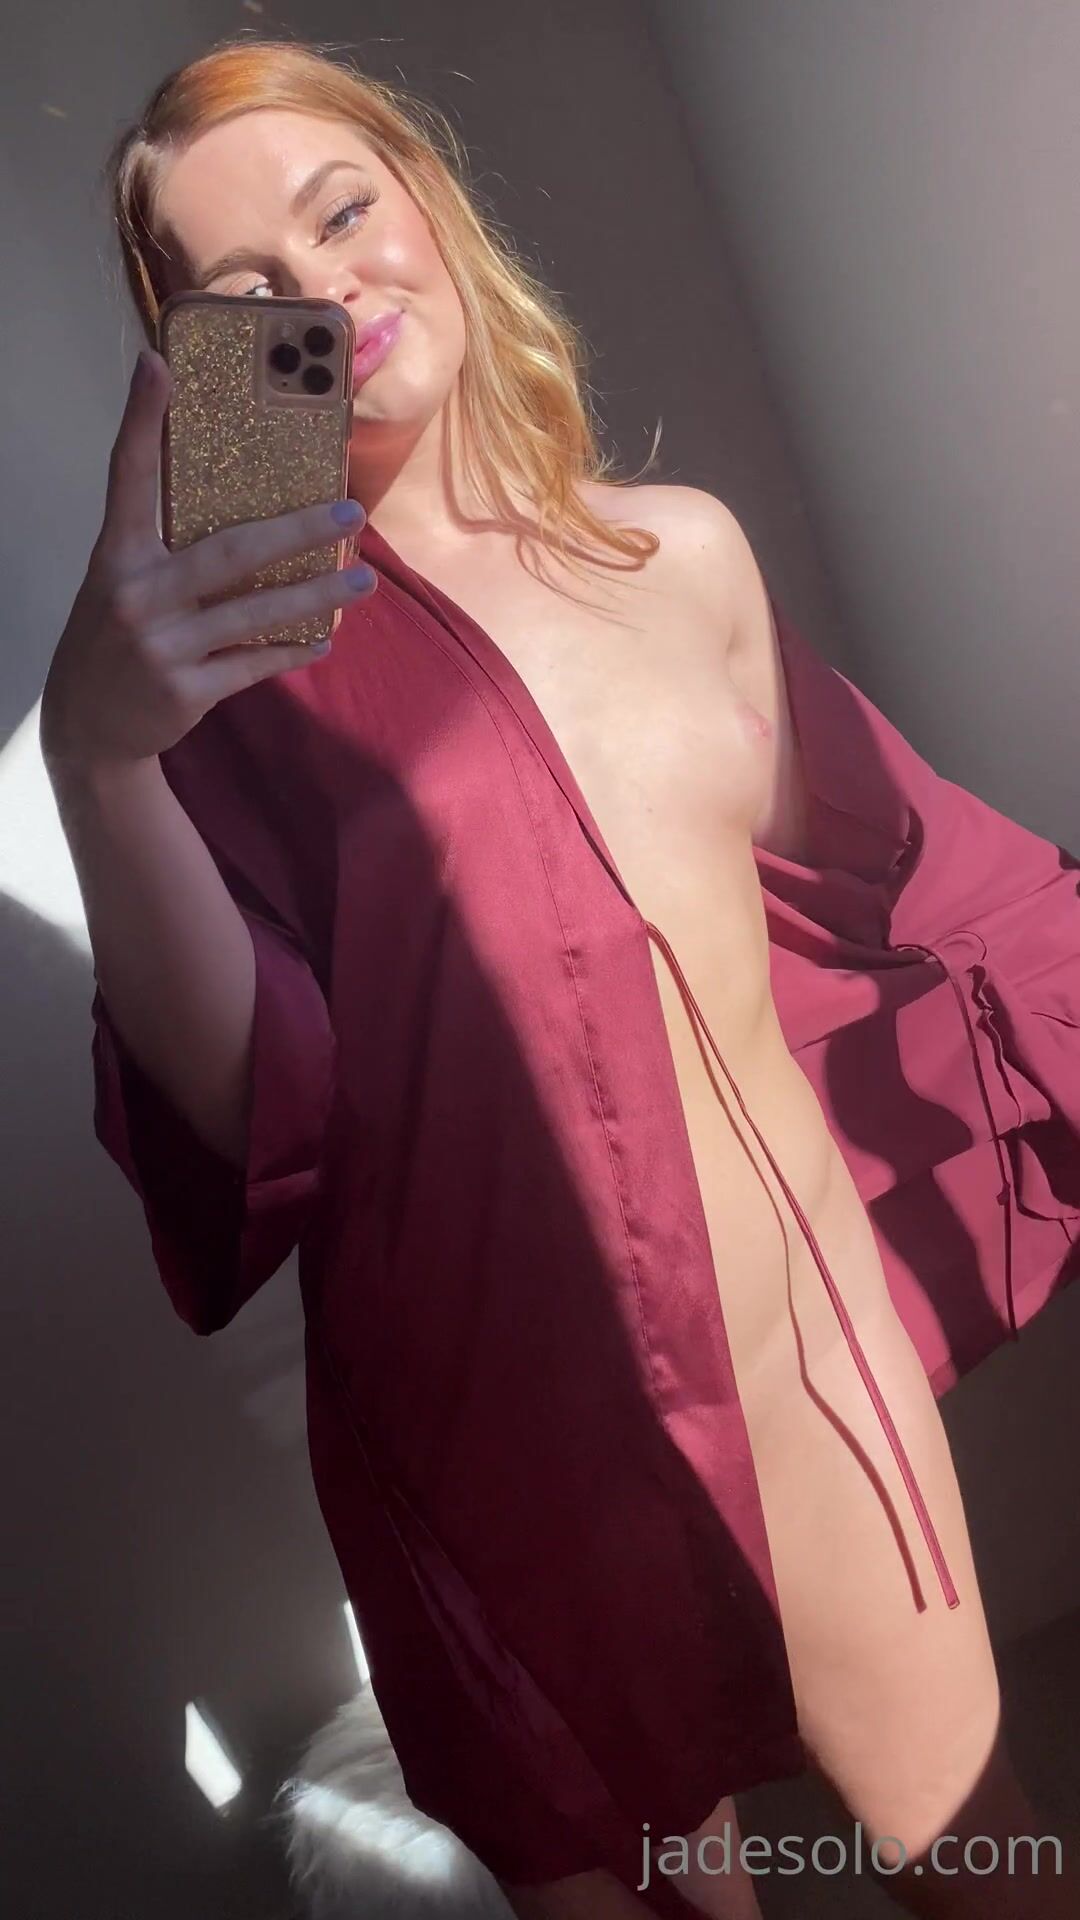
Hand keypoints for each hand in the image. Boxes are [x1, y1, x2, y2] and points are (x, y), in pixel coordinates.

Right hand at [40, 349, 375, 770]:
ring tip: (362, 581)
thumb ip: (165, 546)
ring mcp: (161, 645)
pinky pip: (254, 663)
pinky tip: (322, 640)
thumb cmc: (117, 637)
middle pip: (229, 552)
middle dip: (297, 531)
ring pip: (255, 612)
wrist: (89, 726)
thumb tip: (245, 507)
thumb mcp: (122, 582)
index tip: (158, 364)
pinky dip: (292, 650)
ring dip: (317, 596)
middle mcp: (136, 594)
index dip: (142, 419)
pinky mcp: (184, 689)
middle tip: (350, 511)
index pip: (129, 475)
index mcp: (118, 554)